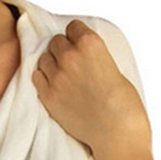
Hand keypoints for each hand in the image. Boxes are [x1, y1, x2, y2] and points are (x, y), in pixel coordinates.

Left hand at [31, 19, 150, 159]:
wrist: (116, 132)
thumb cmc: (123, 103)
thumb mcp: (114, 66)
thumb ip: (95, 57)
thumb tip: (84, 58)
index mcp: (89, 43)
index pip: (72, 27)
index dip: (76, 37)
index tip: (79, 47)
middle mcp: (70, 56)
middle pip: (56, 42)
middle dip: (63, 51)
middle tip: (72, 65)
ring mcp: (56, 77)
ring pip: (44, 59)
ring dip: (51, 65)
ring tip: (62, 77)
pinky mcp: (49, 97)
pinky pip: (37, 78)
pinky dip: (43, 80)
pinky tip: (54, 86)